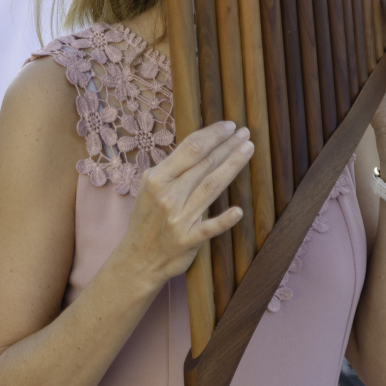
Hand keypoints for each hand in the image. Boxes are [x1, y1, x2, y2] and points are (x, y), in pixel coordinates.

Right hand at [120, 121, 253, 287]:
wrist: (137, 260)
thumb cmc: (147, 220)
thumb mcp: (150, 188)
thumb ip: (172, 170)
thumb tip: (198, 146)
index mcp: (157, 179)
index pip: (189, 149)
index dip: (211, 135)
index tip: (229, 126)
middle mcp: (167, 195)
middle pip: (204, 164)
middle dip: (227, 145)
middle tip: (245, 133)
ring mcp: (177, 219)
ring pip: (210, 187)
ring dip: (232, 166)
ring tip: (247, 150)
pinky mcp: (187, 241)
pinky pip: (208, 228)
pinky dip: (223, 220)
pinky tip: (238, 211)